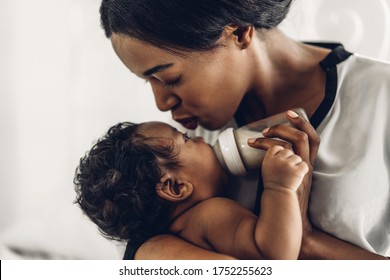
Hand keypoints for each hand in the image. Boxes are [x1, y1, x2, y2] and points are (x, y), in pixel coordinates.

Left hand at [248, 110, 319, 234]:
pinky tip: (253, 144)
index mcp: (308, 164)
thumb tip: (266, 153)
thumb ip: (283, 166)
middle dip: (291, 123)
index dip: (303, 123)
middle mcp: (307, 165)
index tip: (290, 113)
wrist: (289, 220)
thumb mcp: (289, 179)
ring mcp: (300, 171)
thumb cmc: (284, 200)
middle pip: (306, 137)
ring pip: (295, 142)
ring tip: (262, 132)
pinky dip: (265, 145)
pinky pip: (279, 154)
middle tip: (276, 119)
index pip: (314, 139)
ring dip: (277, 132)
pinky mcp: (290, 176)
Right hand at [262, 145, 307, 190]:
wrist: (278, 197)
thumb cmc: (273, 183)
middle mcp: (278, 161)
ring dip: (296, 163)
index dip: (279, 150)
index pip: (276, 146)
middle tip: (288, 163)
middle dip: (289, 155)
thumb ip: (273, 156)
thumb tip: (280, 146)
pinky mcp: (297, 172)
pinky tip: (298, 175)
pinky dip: (302, 170)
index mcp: (268, 159)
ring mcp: (288, 166)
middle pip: (287, 149)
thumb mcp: (267, 167)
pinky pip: (304, 165)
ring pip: (297, 157)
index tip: (280, 156)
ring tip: (292, 172)